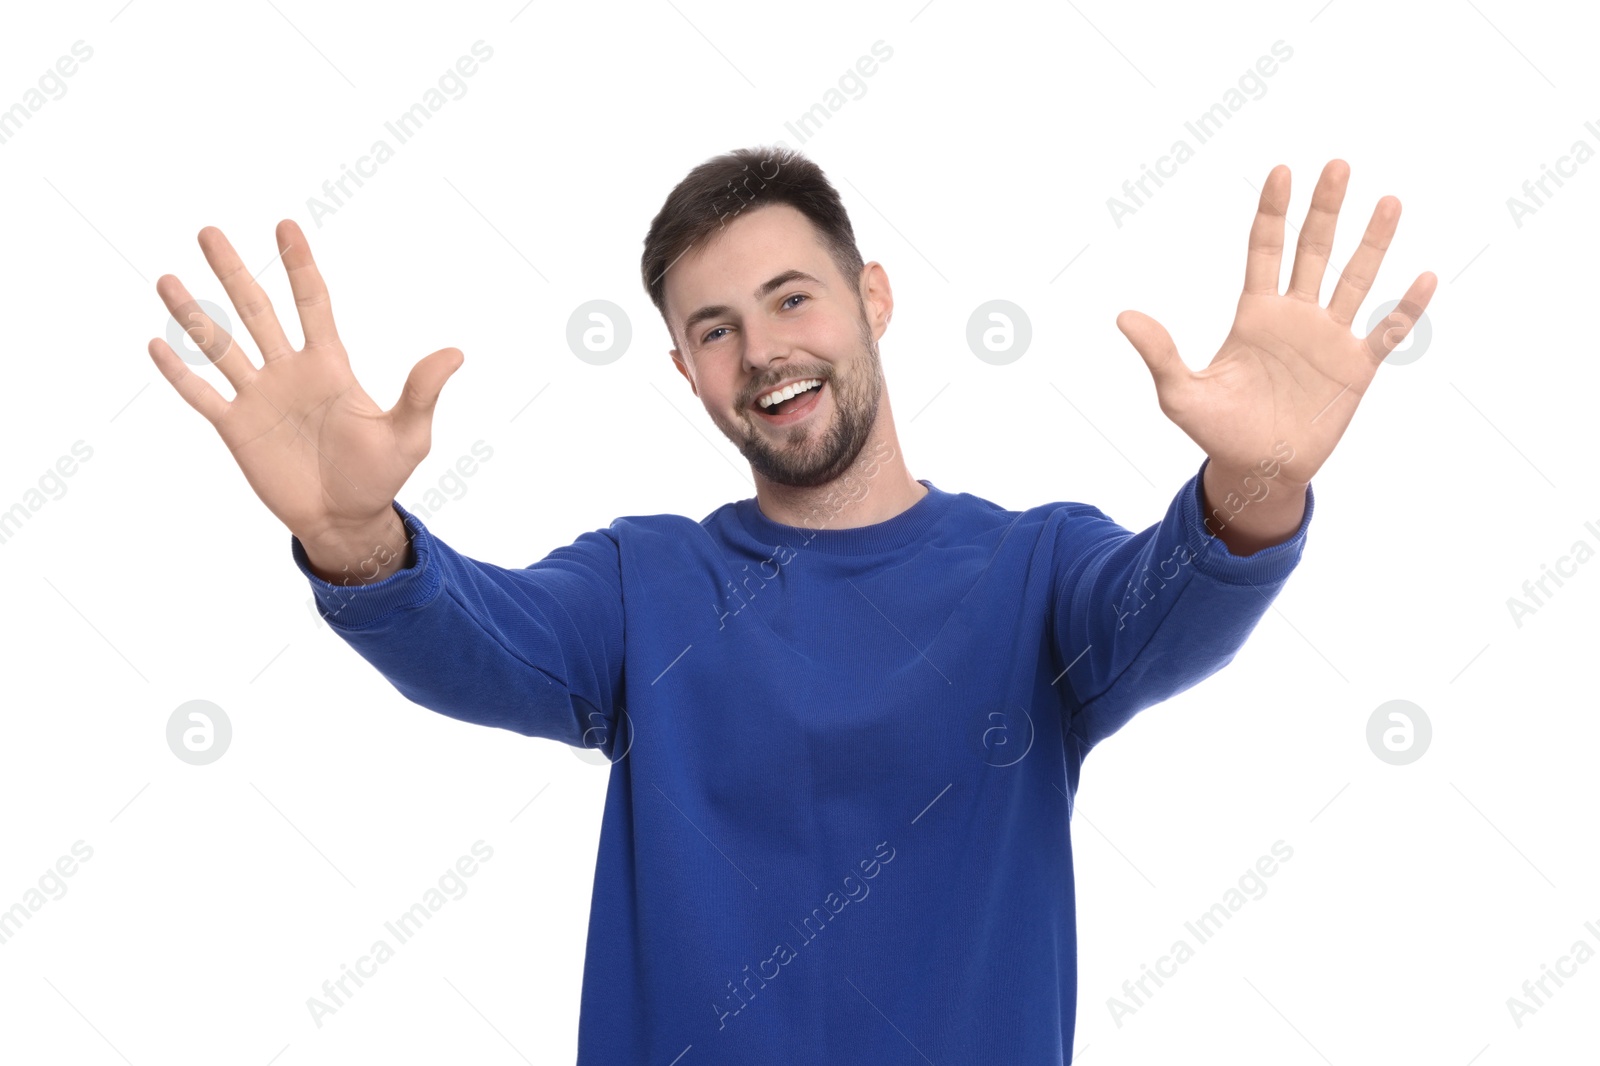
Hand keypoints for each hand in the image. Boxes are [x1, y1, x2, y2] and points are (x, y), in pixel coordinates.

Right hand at [148, 220, 462, 548]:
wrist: (346, 519)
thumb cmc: (380, 476)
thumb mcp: (408, 434)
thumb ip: (422, 392)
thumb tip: (455, 353)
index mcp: (329, 366)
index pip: (312, 303)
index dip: (299, 266)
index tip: (285, 226)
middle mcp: (289, 372)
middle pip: (256, 311)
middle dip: (233, 272)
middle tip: (209, 231)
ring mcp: (259, 397)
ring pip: (220, 346)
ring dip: (193, 315)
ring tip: (166, 279)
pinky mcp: (237, 428)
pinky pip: (202, 395)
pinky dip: (179, 372)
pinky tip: (156, 343)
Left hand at [1115, 160, 1435, 493]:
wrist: (1257, 469)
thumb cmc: (1217, 430)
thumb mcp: (1181, 393)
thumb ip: (1160, 353)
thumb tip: (1123, 317)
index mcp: (1255, 314)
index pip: (1265, 249)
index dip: (1273, 212)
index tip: (1282, 172)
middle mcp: (1296, 316)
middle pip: (1313, 251)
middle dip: (1325, 209)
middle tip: (1337, 165)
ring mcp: (1330, 339)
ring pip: (1355, 279)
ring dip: (1372, 242)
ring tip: (1389, 201)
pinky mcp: (1356, 368)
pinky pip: (1387, 331)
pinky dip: (1406, 308)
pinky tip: (1422, 276)